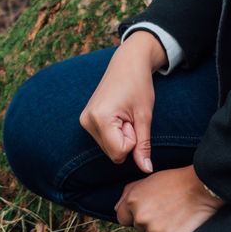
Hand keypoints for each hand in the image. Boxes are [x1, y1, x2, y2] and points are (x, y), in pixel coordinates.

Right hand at [79, 32, 165, 172]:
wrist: (127, 61)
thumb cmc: (139, 84)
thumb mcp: (144, 116)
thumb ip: (143, 145)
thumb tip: (146, 170)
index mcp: (100, 118)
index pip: (120, 153)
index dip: (133, 139)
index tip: (132, 117)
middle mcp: (87, 120)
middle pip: (113, 153)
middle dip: (126, 139)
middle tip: (128, 114)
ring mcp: (84, 120)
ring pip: (109, 148)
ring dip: (120, 135)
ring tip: (123, 112)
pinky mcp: (85, 119)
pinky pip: (104, 140)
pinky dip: (114, 132)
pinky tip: (117, 113)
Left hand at [115, 165, 223, 231]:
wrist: (201, 187)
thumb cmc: (174, 181)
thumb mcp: (148, 180)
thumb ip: (129, 193)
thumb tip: (117, 209)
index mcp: (133, 200)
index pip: (122, 218)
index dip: (133, 214)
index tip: (146, 210)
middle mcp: (141, 217)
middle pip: (138, 229)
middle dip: (148, 222)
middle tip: (164, 209)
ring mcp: (155, 230)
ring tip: (172, 216)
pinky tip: (178, 224)